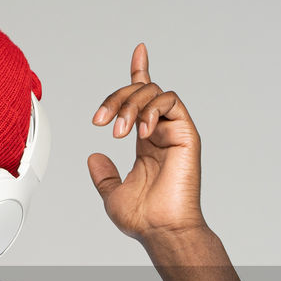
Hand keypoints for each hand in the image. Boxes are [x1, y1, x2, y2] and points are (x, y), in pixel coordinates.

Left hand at [88, 43, 207, 245]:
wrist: (161, 230)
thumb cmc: (143, 218)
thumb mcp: (112, 193)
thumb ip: (104, 175)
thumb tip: (94, 156)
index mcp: (147, 142)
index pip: (144, 99)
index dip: (141, 72)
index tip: (139, 50)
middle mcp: (162, 132)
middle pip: (141, 92)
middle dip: (116, 99)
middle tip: (100, 121)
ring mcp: (175, 131)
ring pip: (154, 92)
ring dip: (130, 105)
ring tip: (118, 131)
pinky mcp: (186, 134)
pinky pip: (170, 102)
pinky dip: (150, 109)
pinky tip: (140, 131)